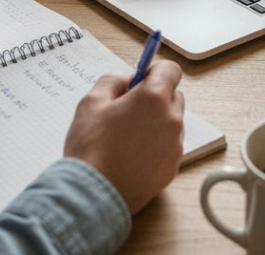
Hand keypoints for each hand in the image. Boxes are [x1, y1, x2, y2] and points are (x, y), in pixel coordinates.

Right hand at [63, 61, 184, 213]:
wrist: (93, 194)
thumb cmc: (91, 148)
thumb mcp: (91, 101)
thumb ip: (112, 81)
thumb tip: (125, 81)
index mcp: (153, 99)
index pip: (170, 69)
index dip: (154, 70)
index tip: (140, 78)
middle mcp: (171, 121)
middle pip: (173, 96)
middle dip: (154, 97)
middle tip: (127, 107)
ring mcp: (174, 146)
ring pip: (171, 122)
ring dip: (155, 122)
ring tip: (126, 135)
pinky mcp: (172, 168)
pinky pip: (168, 146)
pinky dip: (155, 145)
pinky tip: (131, 154)